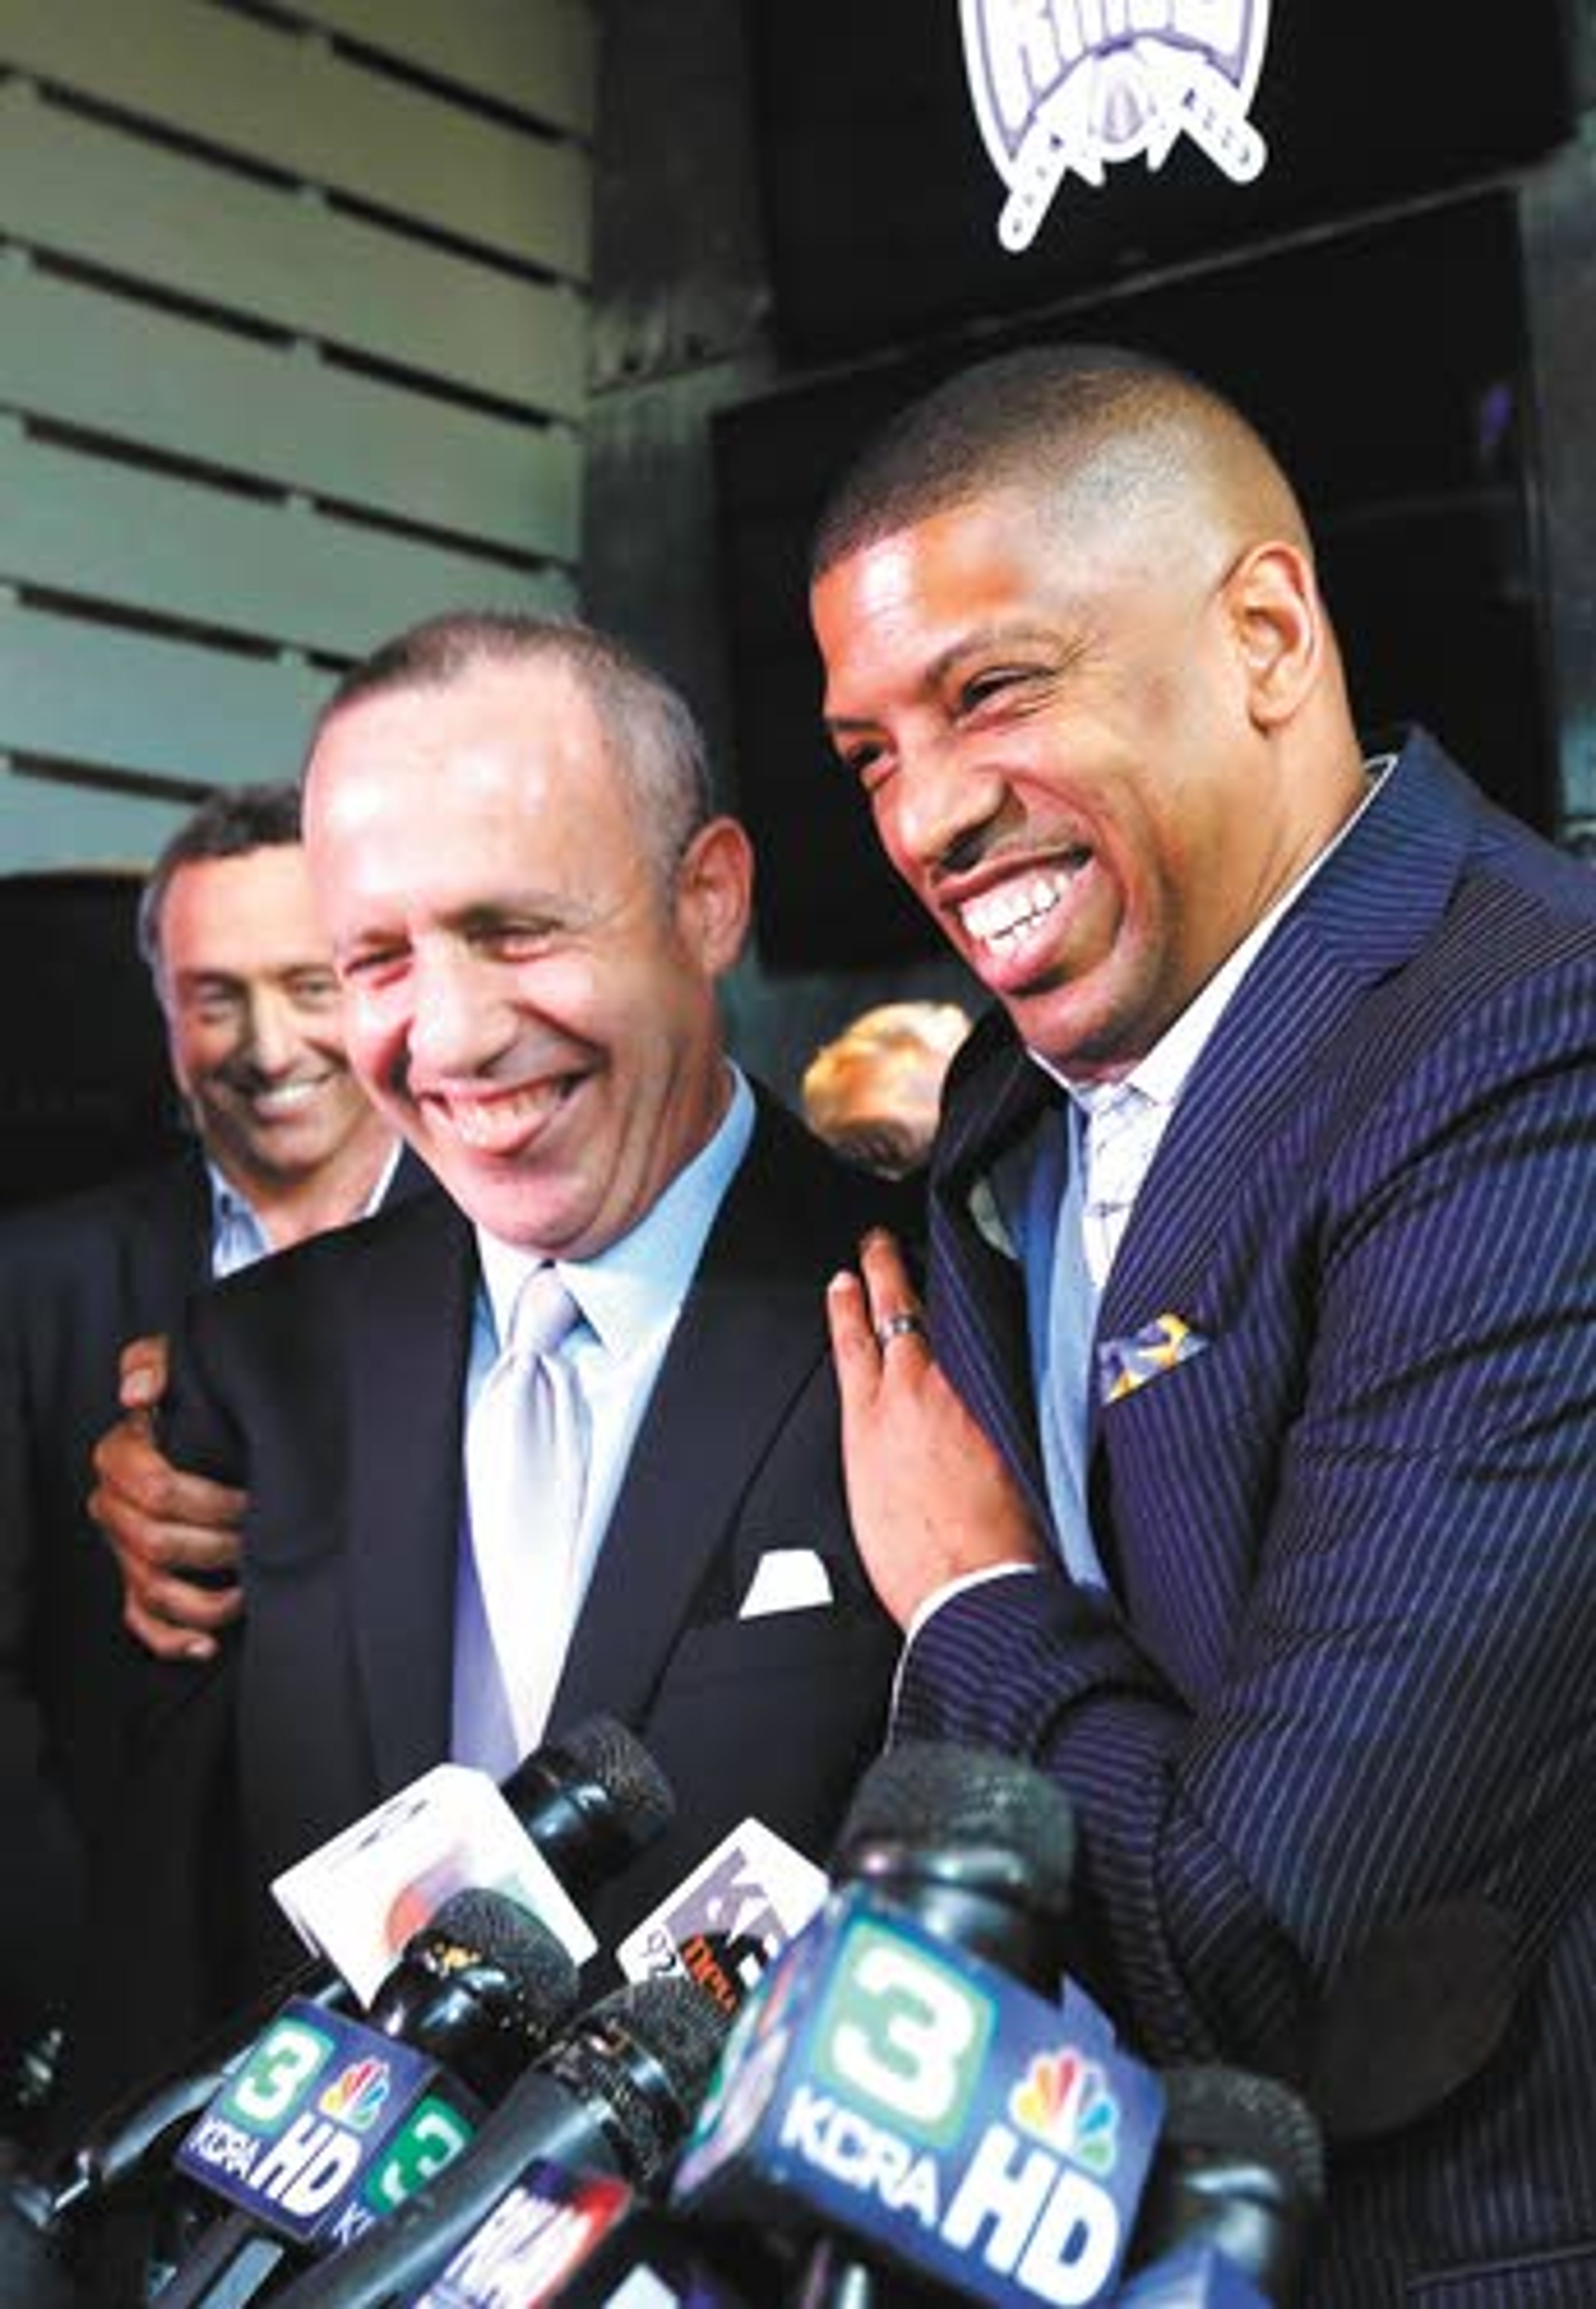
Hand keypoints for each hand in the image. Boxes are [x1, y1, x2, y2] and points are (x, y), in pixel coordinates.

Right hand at [87, 1334, 248, 1661]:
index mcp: (121, 1458)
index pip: (156, 1489)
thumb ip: (158, 1364)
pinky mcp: (138, 1582)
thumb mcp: (184, 1369)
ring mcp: (124, 1550)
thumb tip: (136, 1391)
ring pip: (152, 1589)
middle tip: (260, 1534)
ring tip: (247, 1587)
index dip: (209, 1500)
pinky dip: (174, 1640)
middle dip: (216, 1543)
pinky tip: (208, 1644)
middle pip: (156, 1543)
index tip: (252, 1496)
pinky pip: (144, 1622)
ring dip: (203, 1597)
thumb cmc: (197, 1402)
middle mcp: (115, 1508)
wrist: (205, 1431)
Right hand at [827, 1230, 1049, 1627]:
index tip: (844, 1281)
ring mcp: (960, 1398)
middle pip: (895, 1319)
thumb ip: (882, 1464)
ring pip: (945, 1330)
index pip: (851, 1345)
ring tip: (934, 1270)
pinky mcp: (1002, 1410)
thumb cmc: (917, 1567)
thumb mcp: (872, 1507)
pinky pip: (990, 1354)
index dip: (846, 1307)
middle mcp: (909, 1399)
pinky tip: (991, 1315)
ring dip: (936, 1296)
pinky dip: (983, 1332)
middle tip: (879, 1243)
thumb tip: (892, 1457)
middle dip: (885, 1274)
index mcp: (865, 1426)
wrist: (969, 1588)